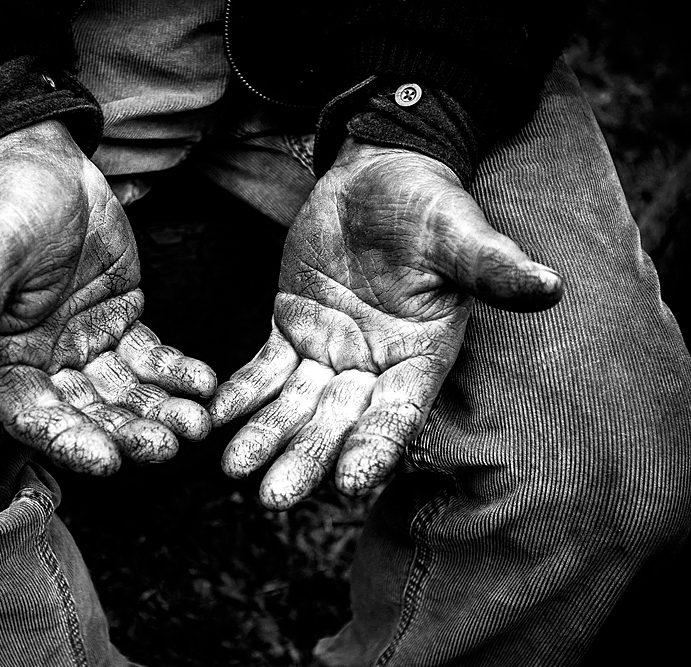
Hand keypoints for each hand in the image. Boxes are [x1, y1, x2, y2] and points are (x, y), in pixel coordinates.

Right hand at [0, 120, 213, 474]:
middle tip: (168, 446)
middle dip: (128, 434)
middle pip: (89, 414)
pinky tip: (204, 384)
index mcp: (3, 357)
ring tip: (196, 424)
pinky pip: (151, 359)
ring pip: (125, 394)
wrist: (44, 163)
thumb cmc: (5, 204)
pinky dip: (177, 374)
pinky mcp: (120, 323)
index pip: (34, 416)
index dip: (69, 442)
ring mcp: (85, 345)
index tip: (107, 461)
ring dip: (160, 412)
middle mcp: (44, 362)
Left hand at [210, 141, 562, 509]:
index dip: (374, 448)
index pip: (397, 414)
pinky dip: (241, 393)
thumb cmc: (430, 203)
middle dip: (306, 458)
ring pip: (294, 406)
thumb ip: (493, 269)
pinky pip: (262, 370)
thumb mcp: (461, 234)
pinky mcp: (290, 329)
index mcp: (420, 358)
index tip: (350, 485)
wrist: (380, 174)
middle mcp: (374, 367)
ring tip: (234, 469)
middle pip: (337, 423)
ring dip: (266, 437)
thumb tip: (551, 288)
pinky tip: (215, 416)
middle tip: (273, 498)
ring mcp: (329, 352)